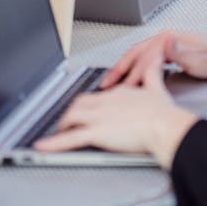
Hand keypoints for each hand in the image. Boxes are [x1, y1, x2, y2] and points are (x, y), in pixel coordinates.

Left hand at [33, 57, 196, 167]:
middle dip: (70, 114)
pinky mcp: (97, 132)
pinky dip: (54, 143)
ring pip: (72, 116)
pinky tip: (43, 147)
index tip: (86, 110)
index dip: (88, 104)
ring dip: (63, 125)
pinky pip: (70, 137)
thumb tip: (156, 58)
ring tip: (57, 135)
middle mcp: (105, 101)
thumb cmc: (162, 112)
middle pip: (78, 103)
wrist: (163, 124)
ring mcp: (99, 116)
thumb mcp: (156, 87)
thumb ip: (153, 73)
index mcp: (117, 92)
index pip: (95, 96)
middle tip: (66, 123)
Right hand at [101, 30, 206, 87]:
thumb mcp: (200, 59)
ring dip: (122, 67)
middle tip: (106, 86)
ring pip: (136, 54)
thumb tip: (166, 43)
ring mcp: (164, 42)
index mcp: (168, 40)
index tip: (120, 89)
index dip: (130, 75)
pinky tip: (128, 75)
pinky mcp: (166, 49)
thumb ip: (181, 53)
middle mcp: (163, 39)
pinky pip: (142, 56)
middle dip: (118, 70)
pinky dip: (131, 65)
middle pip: (134, 54)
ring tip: (110, 82)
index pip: (143, 59)